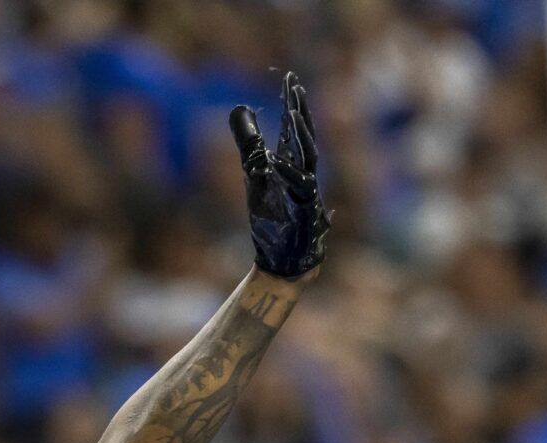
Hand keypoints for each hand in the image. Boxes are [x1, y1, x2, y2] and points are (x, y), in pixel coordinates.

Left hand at [230, 71, 329, 281]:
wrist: (283, 258)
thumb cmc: (273, 216)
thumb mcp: (255, 173)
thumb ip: (250, 142)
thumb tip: (239, 108)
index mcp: (292, 163)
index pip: (294, 128)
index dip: (293, 104)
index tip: (290, 79)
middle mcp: (303, 173)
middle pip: (304, 137)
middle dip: (299, 112)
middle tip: (294, 86)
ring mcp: (305, 192)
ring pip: (307, 159)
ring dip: (300, 137)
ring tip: (292, 113)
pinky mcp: (302, 213)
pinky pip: (298, 192)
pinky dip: (288, 176)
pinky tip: (277, 162)